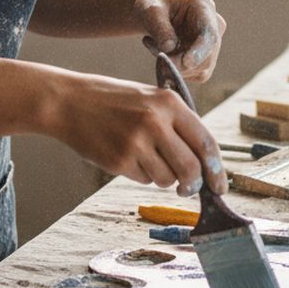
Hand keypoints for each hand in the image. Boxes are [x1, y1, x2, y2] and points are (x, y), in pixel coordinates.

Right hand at [49, 71, 227, 195]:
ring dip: (163, 177)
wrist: (69, 101)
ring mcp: (136, 142)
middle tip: (187, 188)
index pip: (206, 143)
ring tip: (144, 157)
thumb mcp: (149, 99)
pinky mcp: (119, 160)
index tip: (219, 186)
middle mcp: (156, 122)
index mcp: (169, 103)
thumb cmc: (113, 100)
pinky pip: (143, 179)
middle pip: (192, 169)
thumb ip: (176, 124)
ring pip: (167, 179)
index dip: (217, 170)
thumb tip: (204, 163)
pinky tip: (126, 155)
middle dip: (193, 184)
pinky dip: (140, 174)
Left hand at [134, 0, 224, 81]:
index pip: (209, 34)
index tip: (186, 63)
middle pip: (205, 56)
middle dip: (178, 61)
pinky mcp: (204, 62)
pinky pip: (191, 74)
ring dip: (172, 64)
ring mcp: (212, 46)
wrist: (153, 15)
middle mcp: (214, 27)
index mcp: (204, 8)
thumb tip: (169, 48)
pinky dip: (172, 68)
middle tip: (152, 49)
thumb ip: (159, 28)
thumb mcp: (151, 11)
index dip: (200, 51)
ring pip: (198, 68)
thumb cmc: (153, 7)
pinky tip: (158, 51)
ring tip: (151, 43)